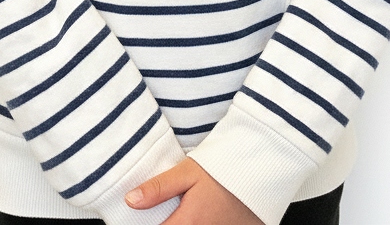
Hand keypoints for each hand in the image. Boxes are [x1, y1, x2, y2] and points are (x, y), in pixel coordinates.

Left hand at [125, 158, 262, 224]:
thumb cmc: (223, 169)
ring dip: (181, 222)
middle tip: (167, 208)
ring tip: (183, 206)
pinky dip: (193, 222)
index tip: (139, 215)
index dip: (145, 223)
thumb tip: (130, 201)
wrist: (259, 171)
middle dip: (165, 221)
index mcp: (187, 224)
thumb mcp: (188, 171)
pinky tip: (195, 211)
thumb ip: (158, 188)